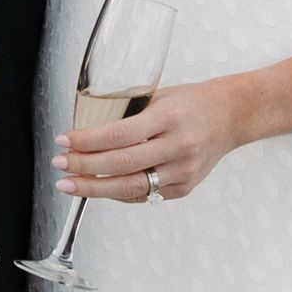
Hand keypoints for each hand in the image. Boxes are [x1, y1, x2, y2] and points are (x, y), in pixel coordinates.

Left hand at [55, 75, 246, 203]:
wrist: (232, 117)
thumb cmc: (191, 102)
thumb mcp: (159, 96)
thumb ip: (128, 114)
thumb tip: (85, 131)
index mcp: (169, 117)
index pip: (119, 134)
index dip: (87, 141)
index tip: (62, 140)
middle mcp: (178, 147)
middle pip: (121, 164)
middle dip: (84, 167)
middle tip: (59, 165)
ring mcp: (183, 172)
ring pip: (131, 187)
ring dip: (95, 188)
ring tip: (69, 184)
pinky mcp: (184, 188)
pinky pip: (144, 195)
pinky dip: (118, 192)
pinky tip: (99, 187)